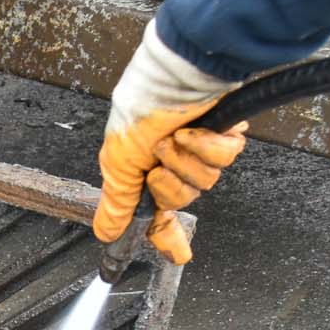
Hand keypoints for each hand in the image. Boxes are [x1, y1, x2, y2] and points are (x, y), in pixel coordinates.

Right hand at [94, 21, 249, 265]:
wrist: (176, 73)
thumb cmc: (141, 109)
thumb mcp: (118, 161)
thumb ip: (116, 202)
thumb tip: (104, 233)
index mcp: (145, 173)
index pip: (158, 213)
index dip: (167, 235)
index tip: (180, 256)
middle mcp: (174, 163)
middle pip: (182, 200)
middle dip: (170, 184)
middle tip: (159, 165)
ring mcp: (201, 150)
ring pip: (205, 180)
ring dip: (187, 160)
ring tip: (176, 137)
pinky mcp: (225, 135)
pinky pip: (225, 157)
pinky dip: (209, 144)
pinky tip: (197, 129)